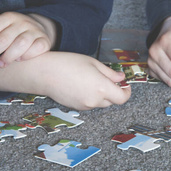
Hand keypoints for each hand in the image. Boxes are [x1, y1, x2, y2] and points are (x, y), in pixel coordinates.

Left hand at [0, 12, 56, 67]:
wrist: (38, 28)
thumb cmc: (12, 31)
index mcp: (8, 17)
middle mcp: (22, 22)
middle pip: (3, 39)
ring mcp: (34, 31)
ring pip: (20, 44)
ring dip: (7, 56)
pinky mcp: (44, 41)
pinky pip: (36, 49)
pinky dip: (26, 56)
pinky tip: (18, 60)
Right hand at [0, 52, 131, 109]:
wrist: (44, 73)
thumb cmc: (68, 63)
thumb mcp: (93, 63)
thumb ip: (110, 73)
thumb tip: (121, 78)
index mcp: (102, 88)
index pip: (122, 98)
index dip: (126, 92)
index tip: (125, 86)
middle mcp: (94, 100)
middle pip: (112, 101)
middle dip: (114, 91)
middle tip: (109, 79)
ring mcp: (84, 106)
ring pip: (100, 103)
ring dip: (102, 94)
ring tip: (92, 79)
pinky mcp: (76, 107)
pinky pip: (90, 103)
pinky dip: (91, 97)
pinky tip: (82, 85)